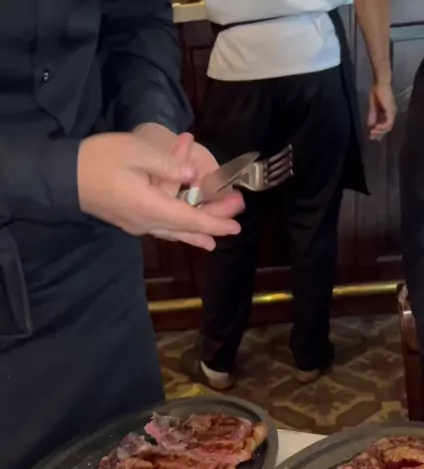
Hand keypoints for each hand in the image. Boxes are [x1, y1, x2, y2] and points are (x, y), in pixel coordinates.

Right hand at [77, 132, 241, 244]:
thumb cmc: (99, 159)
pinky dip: (178, 231)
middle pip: (185, 227)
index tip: (236, 224)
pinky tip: (186, 234)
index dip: (215, 221)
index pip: (190, 218)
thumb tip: (193, 175)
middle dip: (212, 225)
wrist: (65, 178)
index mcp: (150, 205)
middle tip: (236, 222)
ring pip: (173, 232)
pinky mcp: (131, 221)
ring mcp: (138, 224)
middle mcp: (147, 221)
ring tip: (214, 241)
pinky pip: (162, 229)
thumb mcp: (135, 151)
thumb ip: (167, 164)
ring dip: (196, 234)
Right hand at [367, 84, 396, 140]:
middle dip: (378, 134)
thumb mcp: (372, 105)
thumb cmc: (377, 90)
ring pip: (388, 127)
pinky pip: (388, 123)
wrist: (380, 82)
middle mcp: (391, 113)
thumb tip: (370, 125)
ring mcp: (392, 112)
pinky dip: (382, 127)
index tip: (370, 136)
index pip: (384, 125)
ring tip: (372, 132)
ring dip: (379, 131)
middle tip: (370, 137)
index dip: (378, 132)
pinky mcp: (390, 111)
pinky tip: (375, 127)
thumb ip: (372, 115)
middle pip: (387, 128)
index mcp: (387, 112)